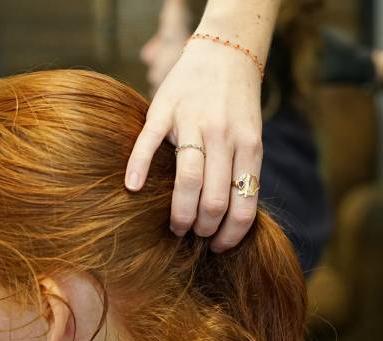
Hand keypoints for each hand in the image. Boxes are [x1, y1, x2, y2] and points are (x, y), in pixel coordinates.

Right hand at [126, 1, 275, 252]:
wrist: (224, 52)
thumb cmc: (236, 105)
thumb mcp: (250, 136)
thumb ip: (240, 171)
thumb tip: (229, 219)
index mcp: (249, 147)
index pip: (243, 205)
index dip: (231, 234)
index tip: (218, 246)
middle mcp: (224, 137)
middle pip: (214, 200)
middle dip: (203, 228)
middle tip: (193, 234)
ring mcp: (193, 123)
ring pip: (189, 181)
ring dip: (180, 214)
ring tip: (176, 227)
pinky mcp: (164, 110)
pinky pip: (149, 143)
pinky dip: (138, 168)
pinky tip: (132, 188)